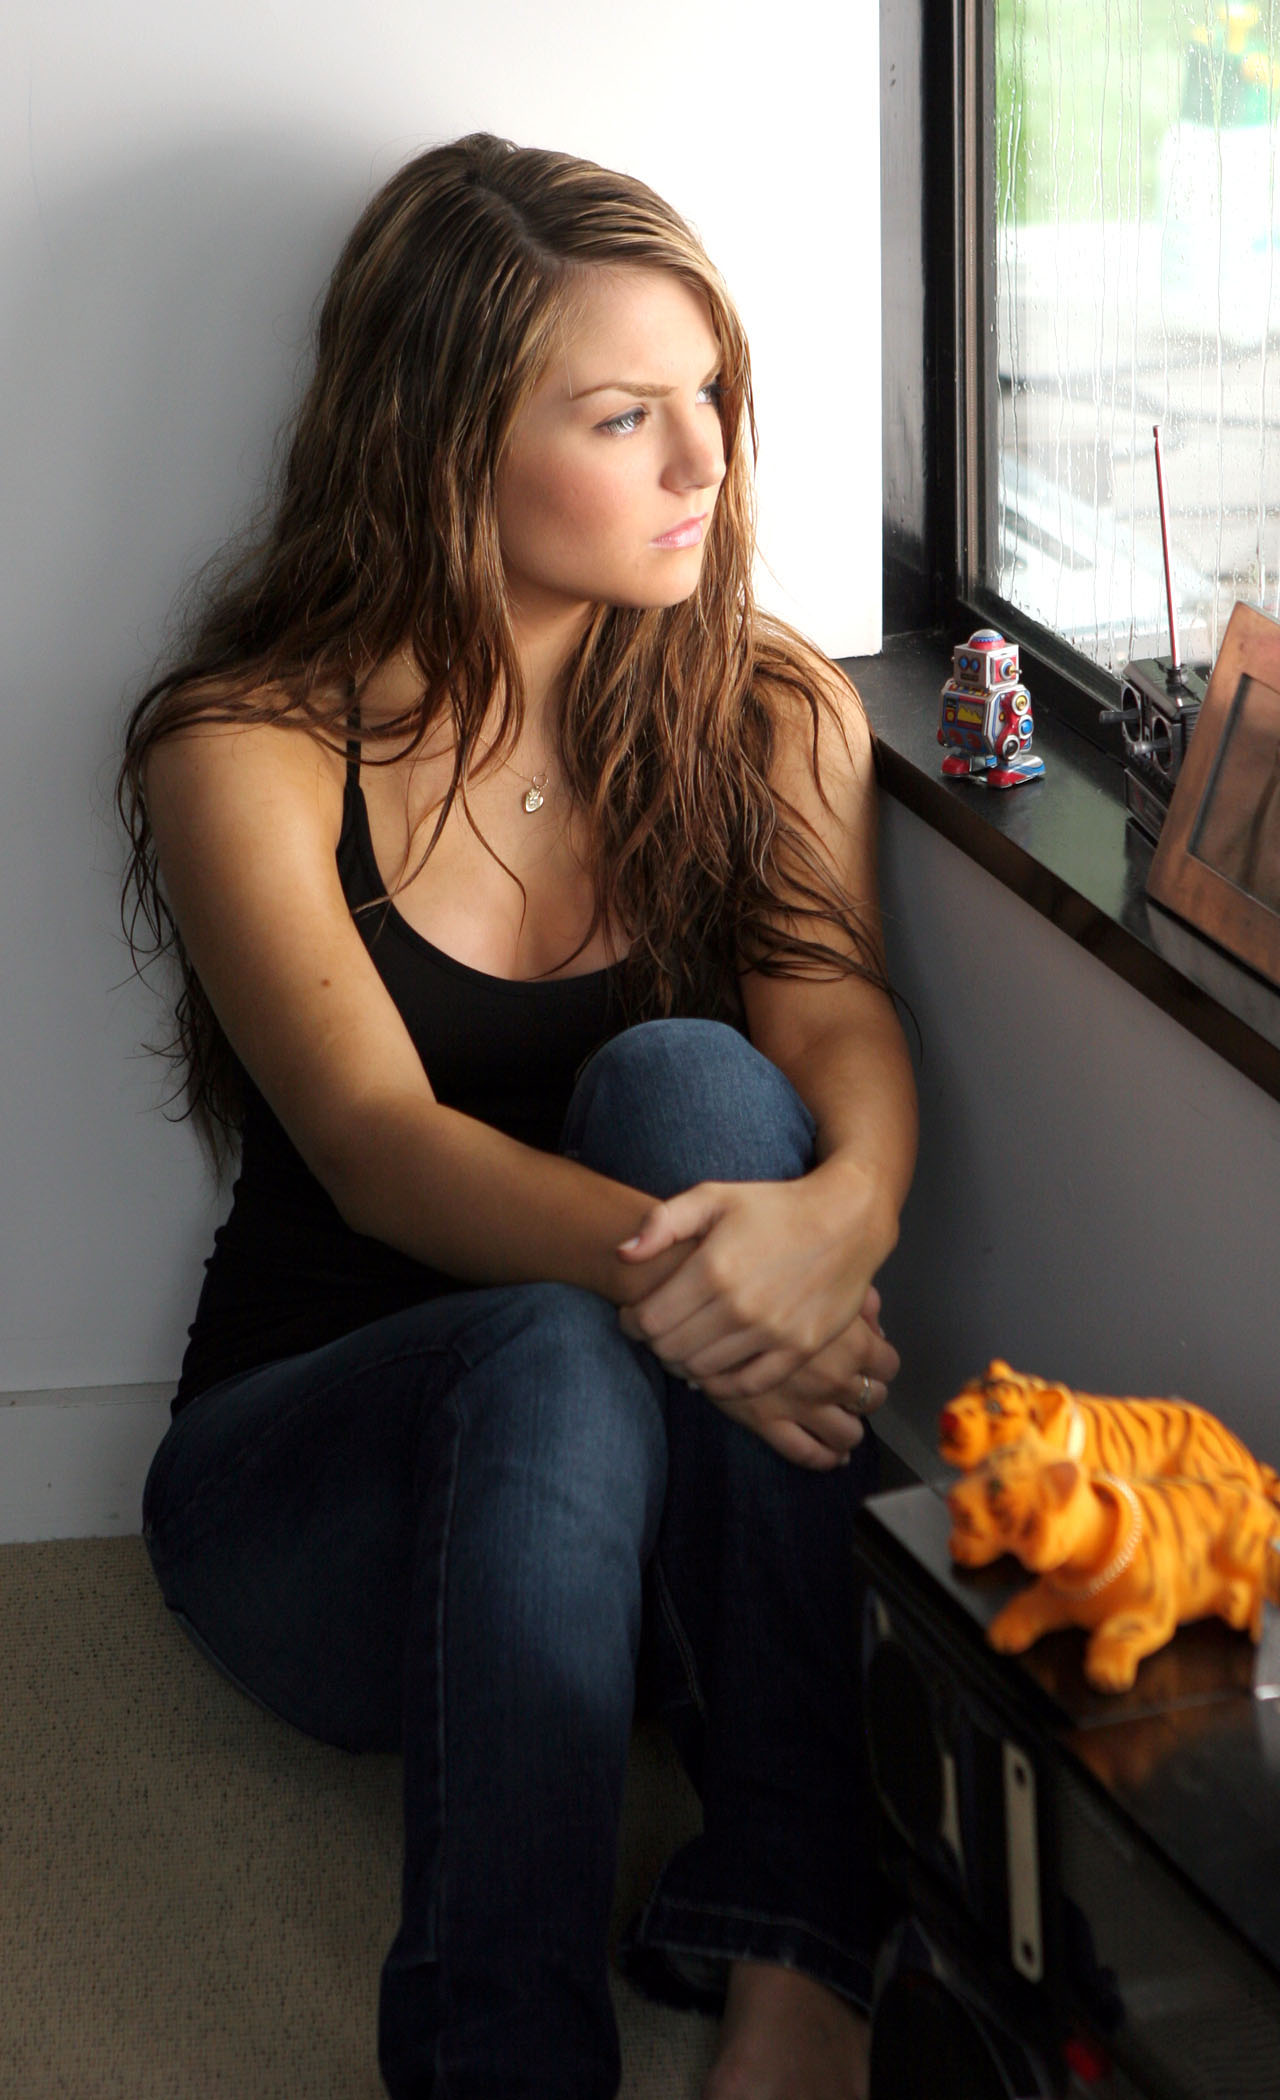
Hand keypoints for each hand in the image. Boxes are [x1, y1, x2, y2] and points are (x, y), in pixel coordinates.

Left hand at [616, 1171, 899, 1467]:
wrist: (847, 1220)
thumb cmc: (776, 1207)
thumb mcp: (714, 1197)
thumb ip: (663, 1223)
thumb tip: (623, 1254)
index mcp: (713, 1269)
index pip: (649, 1320)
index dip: (631, 1321)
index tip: (634, 1315)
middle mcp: (740, 1306)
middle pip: (670, 1349)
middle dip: (655, 1342)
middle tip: (660, 1329)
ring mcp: (772, 1332)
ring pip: (702, 1370)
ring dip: (685, 1362)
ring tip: (687, 1343)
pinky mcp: (798, 1350)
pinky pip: (746, 1386)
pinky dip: (722, 1383)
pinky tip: (716, 1365)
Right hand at [683, 1288, 896, 1469]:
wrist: (705, 1302)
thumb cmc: (763, 1283)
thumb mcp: (818, 1277)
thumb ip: (854, 1299)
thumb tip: (875, 1319)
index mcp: (851, 1342)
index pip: (888, 1365)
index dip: (882, 1363)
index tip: (873, 1361)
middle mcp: (834, 1378)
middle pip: (873, 1399)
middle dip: (866, 1393)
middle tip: (854, 1386)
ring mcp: (803, 1405)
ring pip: (848, 1434)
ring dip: (850, 1428)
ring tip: (843, 1420)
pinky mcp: (770, 1422)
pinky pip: (807, 1453)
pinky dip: (826, 1458)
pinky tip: (832, 1455)